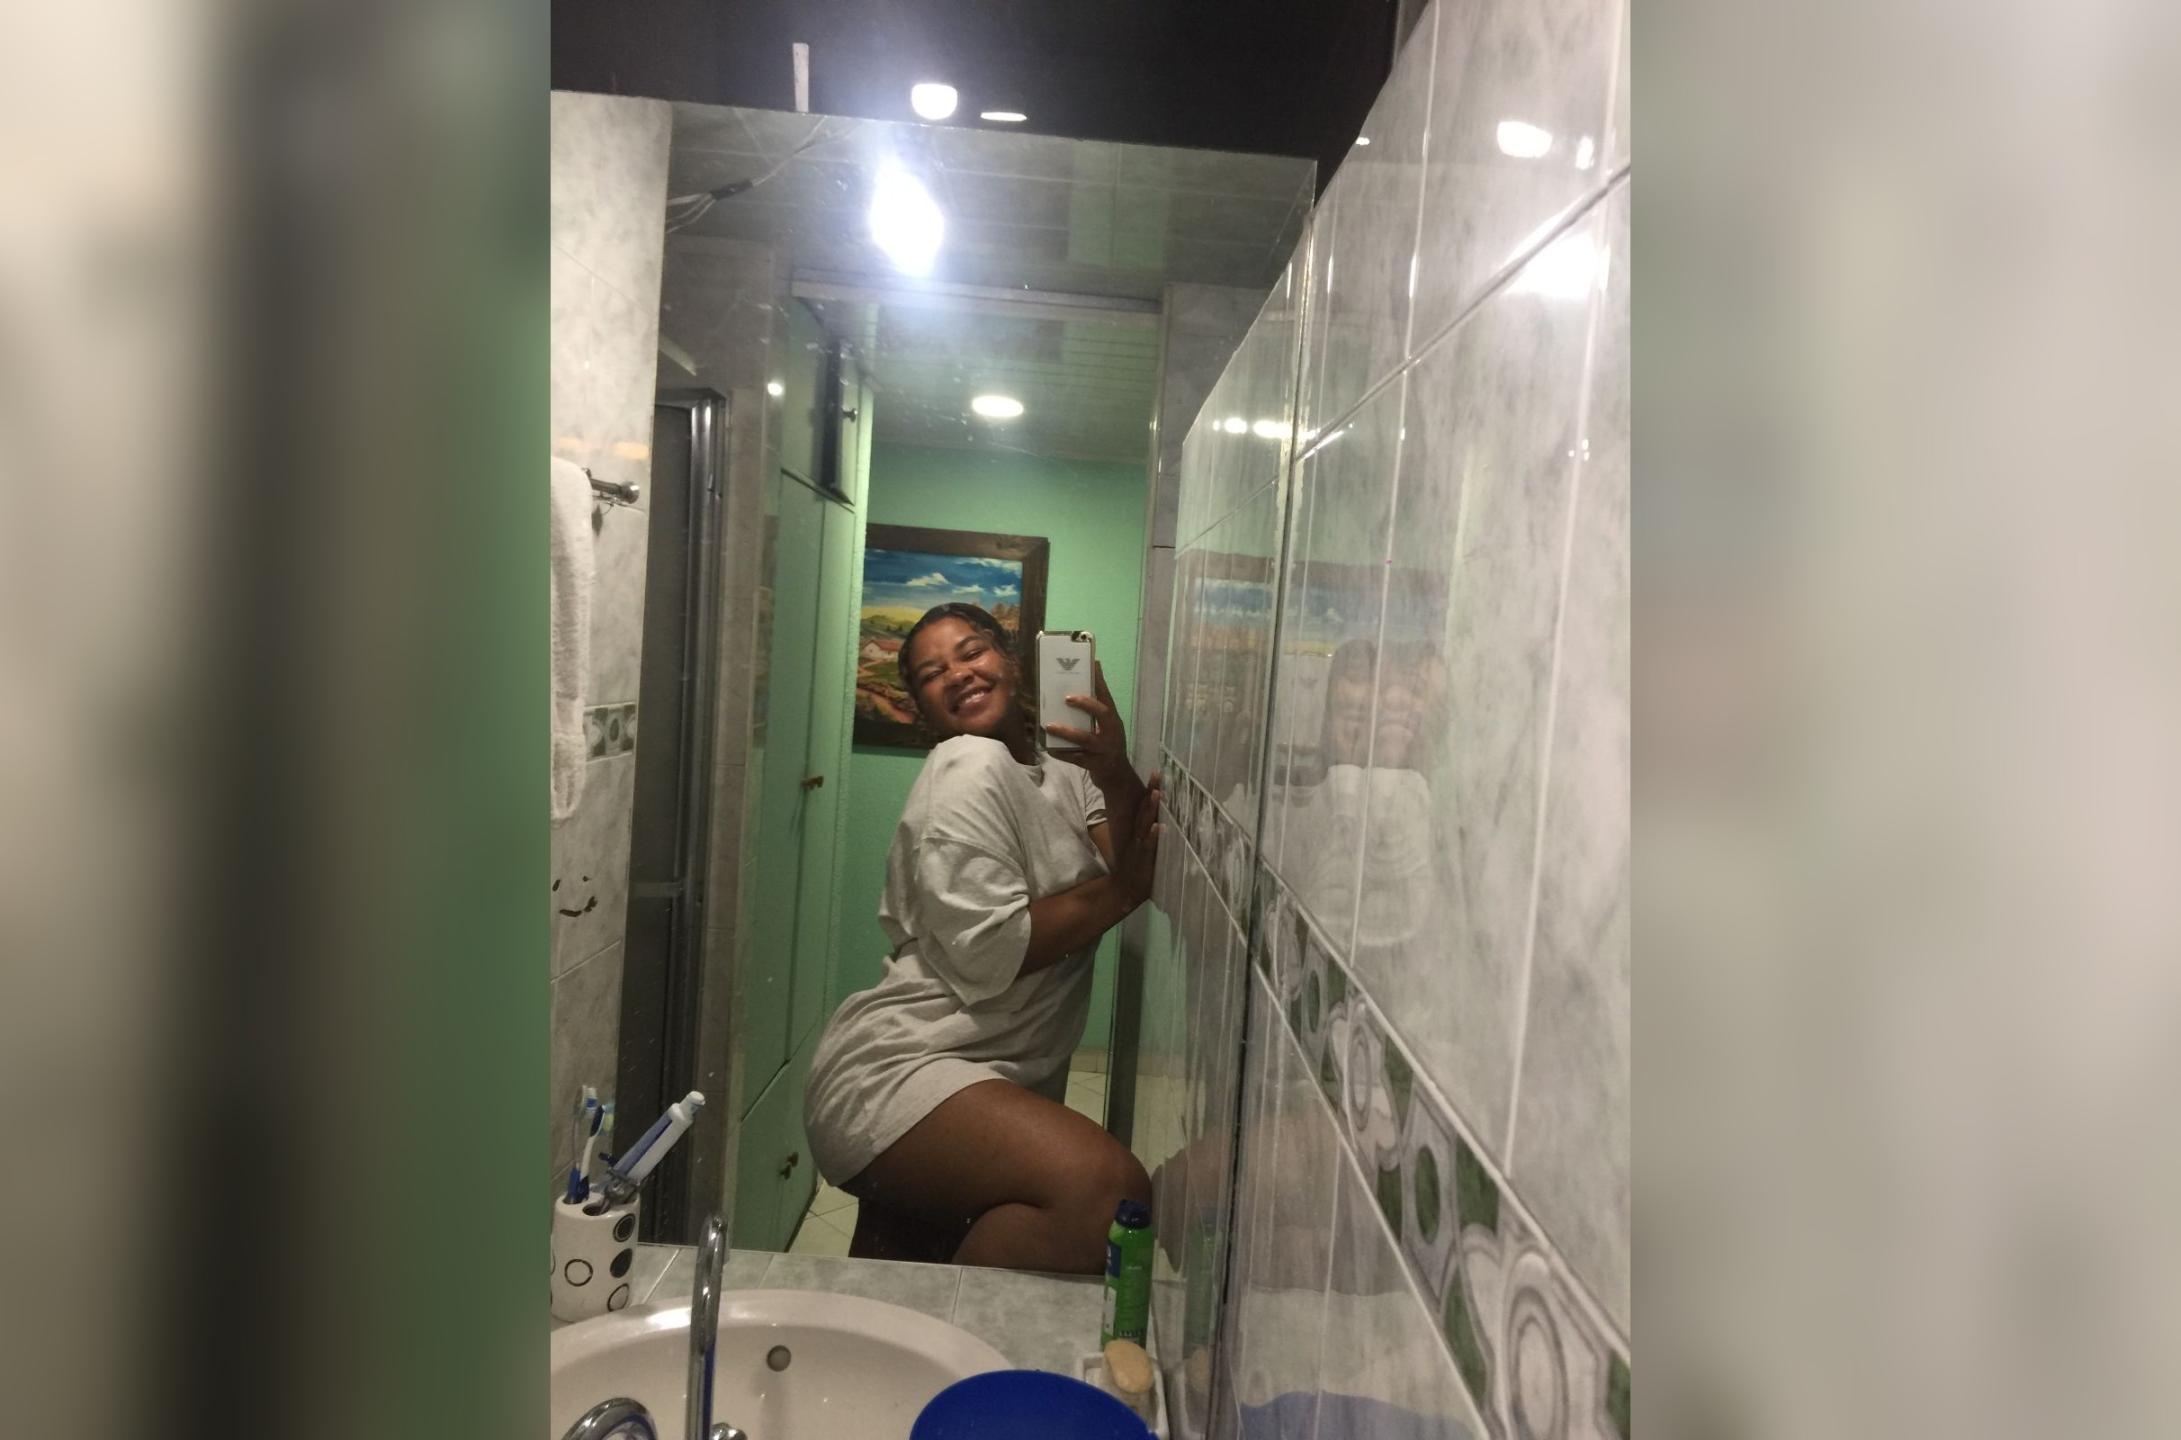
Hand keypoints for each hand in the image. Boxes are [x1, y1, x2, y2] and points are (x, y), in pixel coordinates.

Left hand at [1044, 661, 1134, 790]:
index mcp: (1113, 721)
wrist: (1117, 777)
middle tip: (1067, 698)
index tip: (1091, 665)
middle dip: (1086, 705)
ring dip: (1067, 732)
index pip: (1107, 698)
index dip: (1099, 682)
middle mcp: (1112, 733)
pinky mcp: (1096, 766)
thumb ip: (1097, 709)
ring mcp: (1105, 750)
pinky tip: (1049, 748)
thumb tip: (1088, 682)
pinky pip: (1076, 759)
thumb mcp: (1107, 727)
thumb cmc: (1108, 745)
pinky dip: (1062, 754)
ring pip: (1086, 739)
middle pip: (1103, 715)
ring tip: (1049, 726)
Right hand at [1114, 776, 1160, 905]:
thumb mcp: (1142, 846)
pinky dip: (1153, 836)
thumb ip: (1149, 832)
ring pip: (1144, 823)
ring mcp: (1139, 845)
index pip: (1144, 805)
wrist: (1123, 890)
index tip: (1157, 773)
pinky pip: (1148, 845)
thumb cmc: (1136, 867)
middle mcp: (1137, 834)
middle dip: (1151, 791)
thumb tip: (1162, 818)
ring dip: (1150, 809)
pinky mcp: (1143, 858)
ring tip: (1157, 794)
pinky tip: (1158, 827)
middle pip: (1144, 808)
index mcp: (1138, 829)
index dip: (1150, 789)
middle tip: (1157, 774)